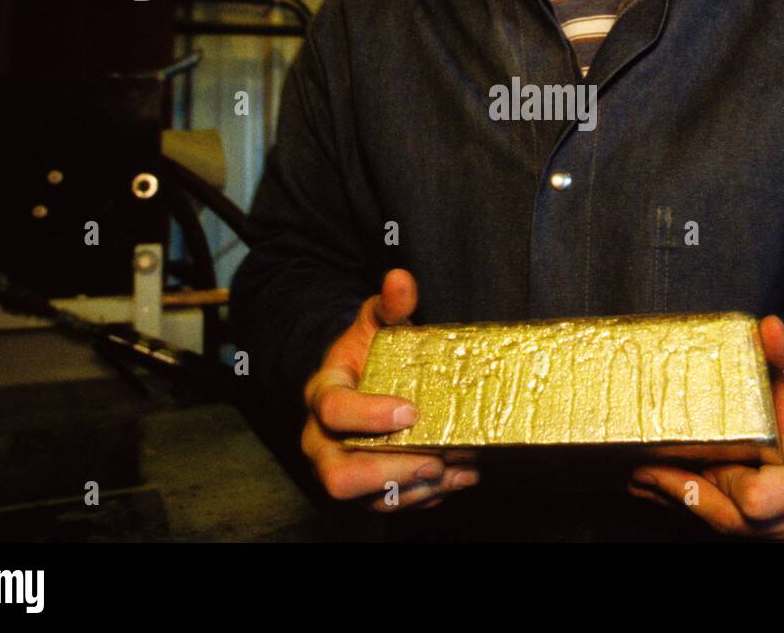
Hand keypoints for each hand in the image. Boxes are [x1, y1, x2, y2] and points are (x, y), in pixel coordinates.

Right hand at [300, 268, 479, 512]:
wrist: (362, 378)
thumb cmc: (368, 351)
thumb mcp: (376, 322)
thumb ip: (389, 304)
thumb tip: (401, 278)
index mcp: (322, 393)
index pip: (333, 411)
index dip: (369, 416)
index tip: (411, 411)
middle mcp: (321, 440)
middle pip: (339, 475)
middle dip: (391, 471)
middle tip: (435, 457)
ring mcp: (341, 468)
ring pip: (370, 500)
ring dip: (419, 489)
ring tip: (460, 468)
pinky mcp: (365, 489)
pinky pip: (391, 505)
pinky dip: (429, 496)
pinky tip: (461, 476)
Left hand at [629, 315, 783, 540]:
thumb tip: (766, 327)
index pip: (755, 501)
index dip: (726, 480)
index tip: (710, 459)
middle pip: (728, 517)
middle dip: (685, 492)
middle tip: (643, 468)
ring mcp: (781, 536)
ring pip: (720, 526)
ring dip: (678, 500)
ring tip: (641, 476)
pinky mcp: (764, 537)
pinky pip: (721, 526)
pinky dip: (690, 505)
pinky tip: (655, 488)